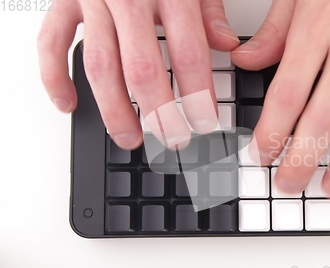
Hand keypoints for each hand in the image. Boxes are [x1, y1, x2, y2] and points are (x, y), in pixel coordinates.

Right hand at [38, 0, 239, 148]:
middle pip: (142, 69)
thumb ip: (209, 9)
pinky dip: (54, 77)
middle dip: (158, 113)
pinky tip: (68, 104)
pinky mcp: (64, 1)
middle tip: (172, 139)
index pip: (187, 54)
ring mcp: (93, 1)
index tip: (205, 122)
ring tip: (130, 137)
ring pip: (99, 66)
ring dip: (114, 110)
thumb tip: (227, 44)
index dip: (197, 95)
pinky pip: (51, 42)